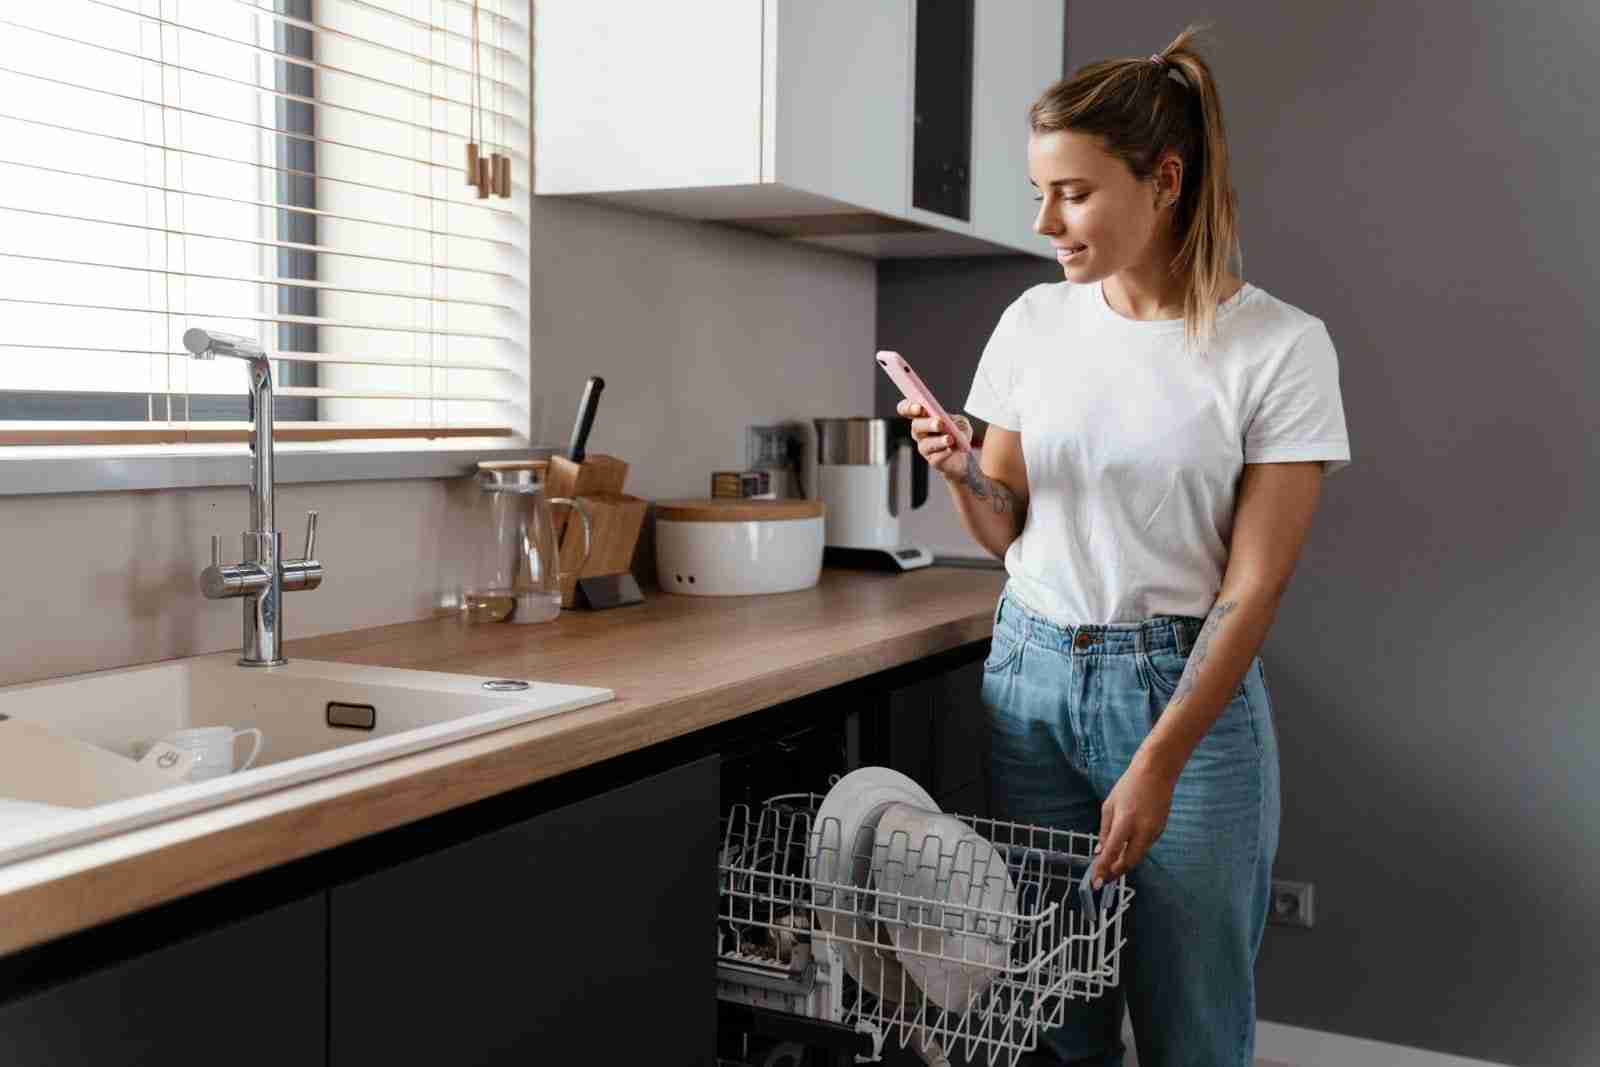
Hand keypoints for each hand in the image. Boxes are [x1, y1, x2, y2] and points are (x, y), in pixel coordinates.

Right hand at [896, 399, 972, 482]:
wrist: (965, 454)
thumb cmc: (959, 433)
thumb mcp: (961, 422)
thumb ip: (956, 421)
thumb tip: (952, 425)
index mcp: (922, 416)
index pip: (906, 409)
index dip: (908, 407)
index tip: (919, 407)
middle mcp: (919, 431)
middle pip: (916, 426)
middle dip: (928, 424)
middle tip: (940, 423)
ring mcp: (924, 447)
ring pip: (925, 444)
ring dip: (938, 441)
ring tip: (950, 439)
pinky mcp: (933, 460)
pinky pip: (935, 457)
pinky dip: (944, 453)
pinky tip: (951, 449)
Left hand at [1090, 759, 1178, 887]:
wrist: (1156, 773)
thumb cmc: (1129, 786)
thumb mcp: (1109, 806)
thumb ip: (1104, 830)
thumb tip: (1100, 851)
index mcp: (1126, 821)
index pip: (1112, 852)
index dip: (1103, 869)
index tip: (1096, 883)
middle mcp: (1142, 830)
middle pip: (1130, 861)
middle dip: (1116, 872)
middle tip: (1105, 878)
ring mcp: (1154, 831)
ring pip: (1138, 855)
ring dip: (1125, 863)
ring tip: (1112, 866)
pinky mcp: (1160, 831)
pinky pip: (1145, 846)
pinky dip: (1134, 851)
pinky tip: (1126, 850)